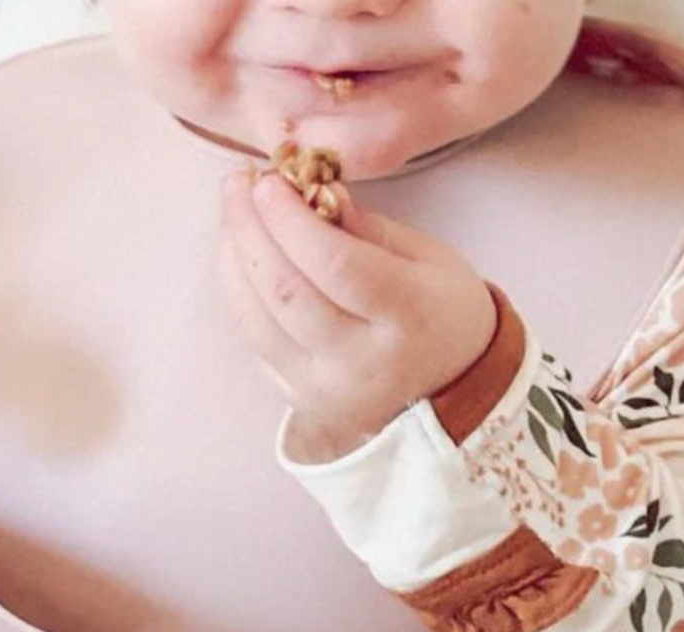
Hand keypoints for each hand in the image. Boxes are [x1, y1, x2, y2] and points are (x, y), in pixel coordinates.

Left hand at [219, 167, 497, 462]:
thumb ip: (365, 227)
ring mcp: (324, 388)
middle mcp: (361, 362)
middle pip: (287, 291)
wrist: (451, 384)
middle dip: (251, 230)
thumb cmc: (440, 309)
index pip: (335, 264)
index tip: (268, 180)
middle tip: (238, 184)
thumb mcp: (426, 257)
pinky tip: (238, 255)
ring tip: (233, 212)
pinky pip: (255, 340)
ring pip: (257, 320)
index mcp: (408, 317)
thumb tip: (310, 190)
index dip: (291, 220)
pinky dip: (239, 293)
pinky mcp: (298, 399)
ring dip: (233, 260)